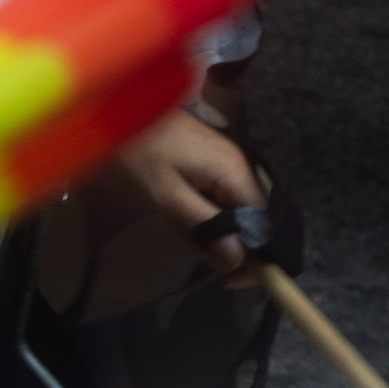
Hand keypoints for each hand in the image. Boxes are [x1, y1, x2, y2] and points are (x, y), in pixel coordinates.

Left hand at [112, 108, 264, 278]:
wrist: (121, 107)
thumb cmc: (139, 152)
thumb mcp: (166, 195)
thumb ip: (203, 228)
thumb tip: (239, 261)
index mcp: (235, 173)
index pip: (267, 225)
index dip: (257, 257)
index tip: (231, 280)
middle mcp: (242, 166)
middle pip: (256, 221)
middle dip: (230, 244)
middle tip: (192, 248)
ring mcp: (230, 162)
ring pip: (239, 211)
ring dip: (214, 230)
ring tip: (178, 226)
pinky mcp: (216, 162)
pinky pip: (225, 198)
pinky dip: (207, 213)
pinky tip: (181, 213)